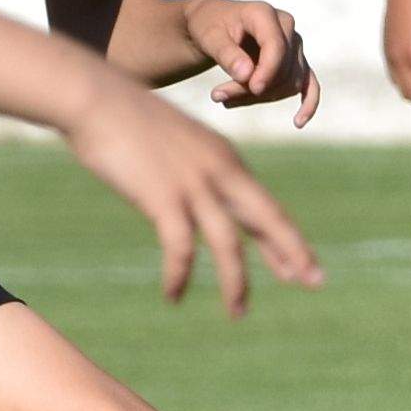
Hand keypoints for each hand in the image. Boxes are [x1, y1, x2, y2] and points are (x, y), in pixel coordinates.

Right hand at [58, 79, 318, 314]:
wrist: (94, 98)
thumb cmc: (127, 120)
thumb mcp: (176, 144)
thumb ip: (194, 170)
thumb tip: (198, 196)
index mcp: (226, 159)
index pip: (265, 206)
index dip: (286, 239)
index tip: (304, 266)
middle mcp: (220, 172)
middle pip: (267, 219)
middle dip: (293, 254)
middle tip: (316, 283)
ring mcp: (194, 185)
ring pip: (229, 244)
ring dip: (236, 282)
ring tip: (238, 313)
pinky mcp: (163, 197)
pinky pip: (180, 248)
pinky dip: (179, 275)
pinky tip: (175, 297)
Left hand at [189, 0, 318, 124]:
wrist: (212, 24)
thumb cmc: (208, 27)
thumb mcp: (208, 37)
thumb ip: (227, 54)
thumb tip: (247, 75)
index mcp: (264, 14)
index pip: (276, 46)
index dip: (267, 70)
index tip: (250, 88)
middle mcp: (286, 26)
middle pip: (282, 68)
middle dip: (251, 88)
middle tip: (217, 96)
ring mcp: (294, 45)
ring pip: (289, 82)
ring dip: (259, 97)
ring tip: (224, 99)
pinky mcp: (296, 61)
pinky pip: (310, 84)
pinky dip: (308, 103)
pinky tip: (298, 122)